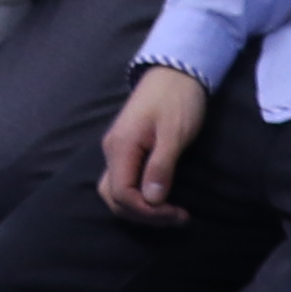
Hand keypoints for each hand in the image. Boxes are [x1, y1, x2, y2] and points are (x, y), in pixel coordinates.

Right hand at [98, 67, 210, 228]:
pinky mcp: (126, 148)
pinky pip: (123, 181)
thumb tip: (152, 200)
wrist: (175, 73)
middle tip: (177, 218)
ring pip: (116, 192)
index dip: (148, 211)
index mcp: (121, 148)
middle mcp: (112, 151)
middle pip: (114, 198)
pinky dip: (138, 197)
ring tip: (170, 213)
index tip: (178, 214)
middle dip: (143, 215)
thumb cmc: (177, 101)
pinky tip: (159, 197)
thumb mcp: (174, 134)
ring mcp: (117, 150)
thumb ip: (161, 166)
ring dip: (140, 209)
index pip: (122, 194)